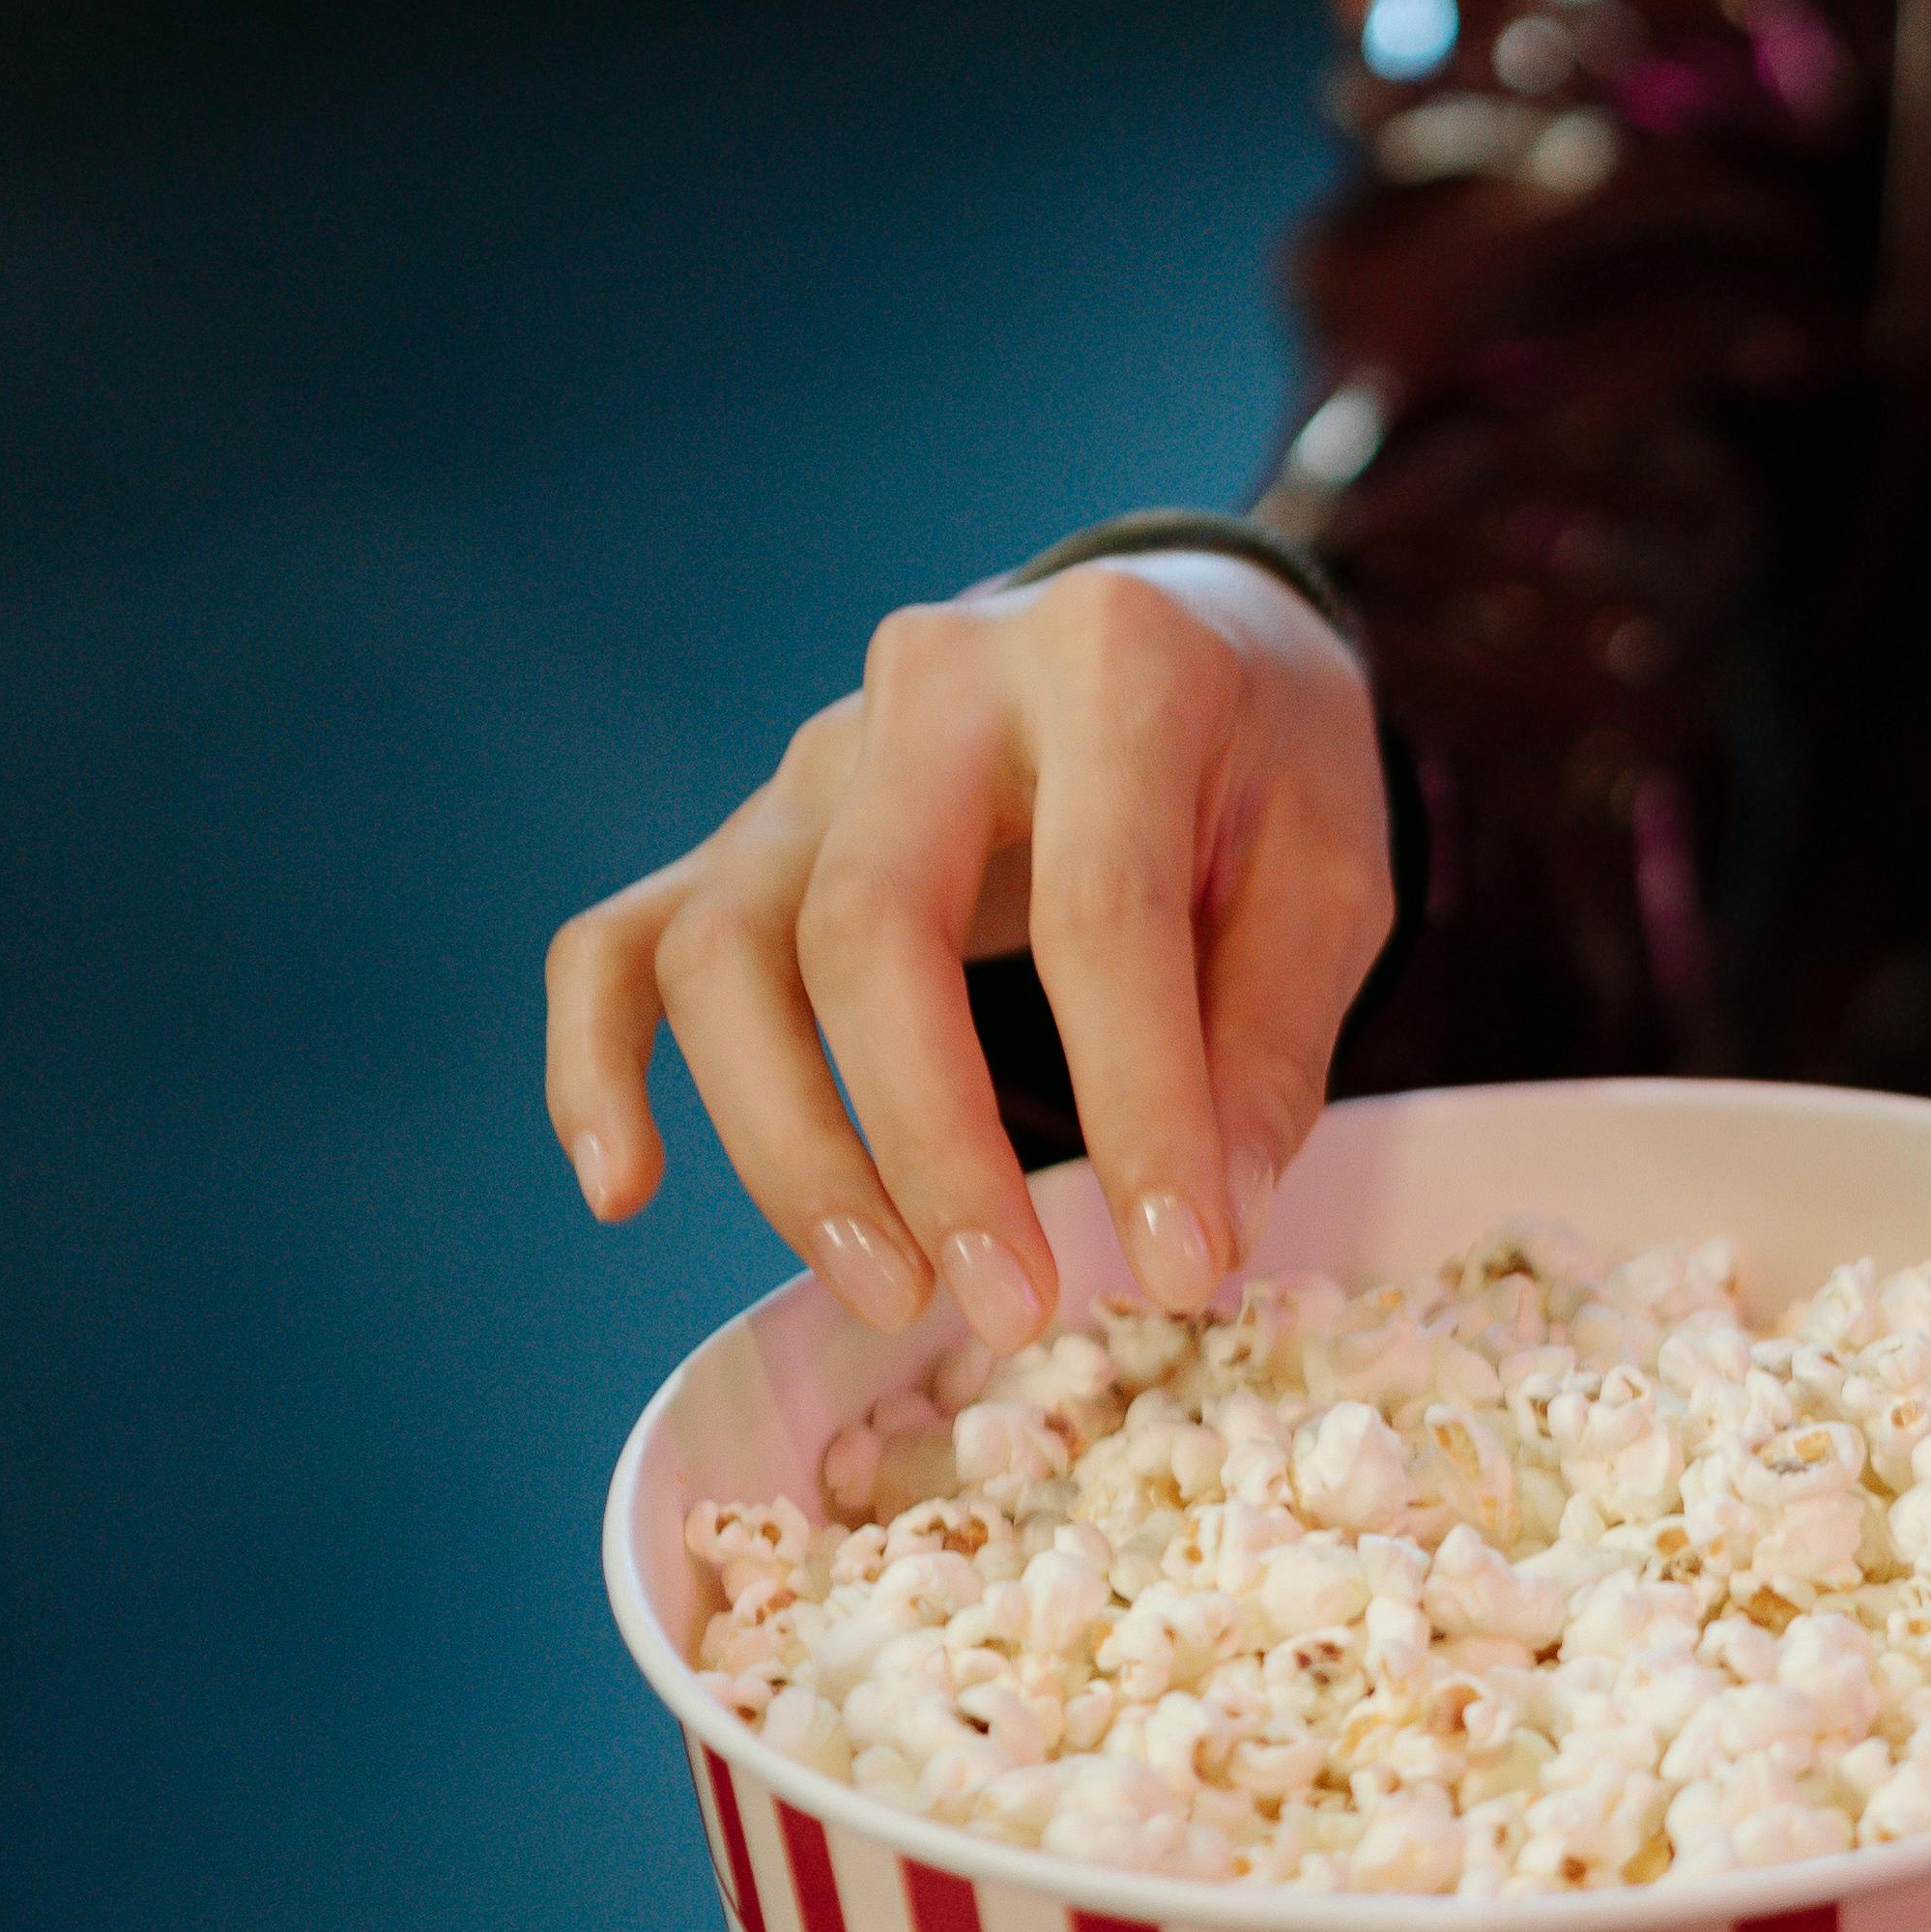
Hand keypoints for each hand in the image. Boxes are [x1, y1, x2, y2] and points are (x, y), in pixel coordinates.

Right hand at [545, 553, 1391, 1338]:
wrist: (1178, 627)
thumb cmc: (1262, 762)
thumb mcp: (1332, 871)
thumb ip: (1270, 1039)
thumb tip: (1210, 1217)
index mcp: (1108, 665)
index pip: (1097, 909)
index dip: (1136, 1105)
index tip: (1185, 1265)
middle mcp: (932, 685)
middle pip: (866, 926)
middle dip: (931, 1145)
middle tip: (1013, 1305)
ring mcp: (815, 759)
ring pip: (725, 952)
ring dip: (791, 1145)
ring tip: (888, 1291)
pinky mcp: (746, 832)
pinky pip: (622, 941)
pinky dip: (598, 1062)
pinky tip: (624, 1187)